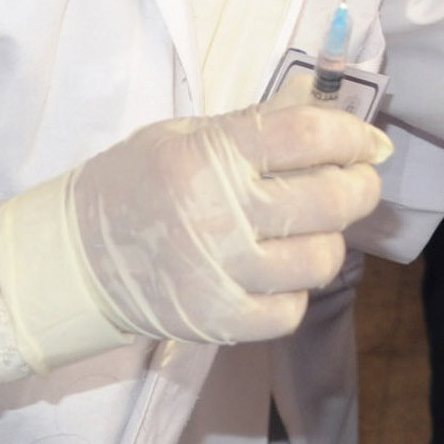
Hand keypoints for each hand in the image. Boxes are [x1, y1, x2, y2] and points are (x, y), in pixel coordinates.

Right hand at [44, 103, 389, 349]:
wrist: (76, 257)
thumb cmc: (140, 183)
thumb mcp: (189, 136)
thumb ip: (260, 126)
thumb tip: (340, 122)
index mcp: (209, 156)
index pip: (308, 135)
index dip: (353, 136)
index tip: (367, 143)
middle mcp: (219, 214)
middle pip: (330, 200)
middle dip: (359, 186)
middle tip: (356, 182)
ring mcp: (220, 274)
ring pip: (321, 259)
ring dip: (329, 242)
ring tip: (310, 230)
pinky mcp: (219, 321)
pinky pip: (292, 309)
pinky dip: (295, 290)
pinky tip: (278, 273)